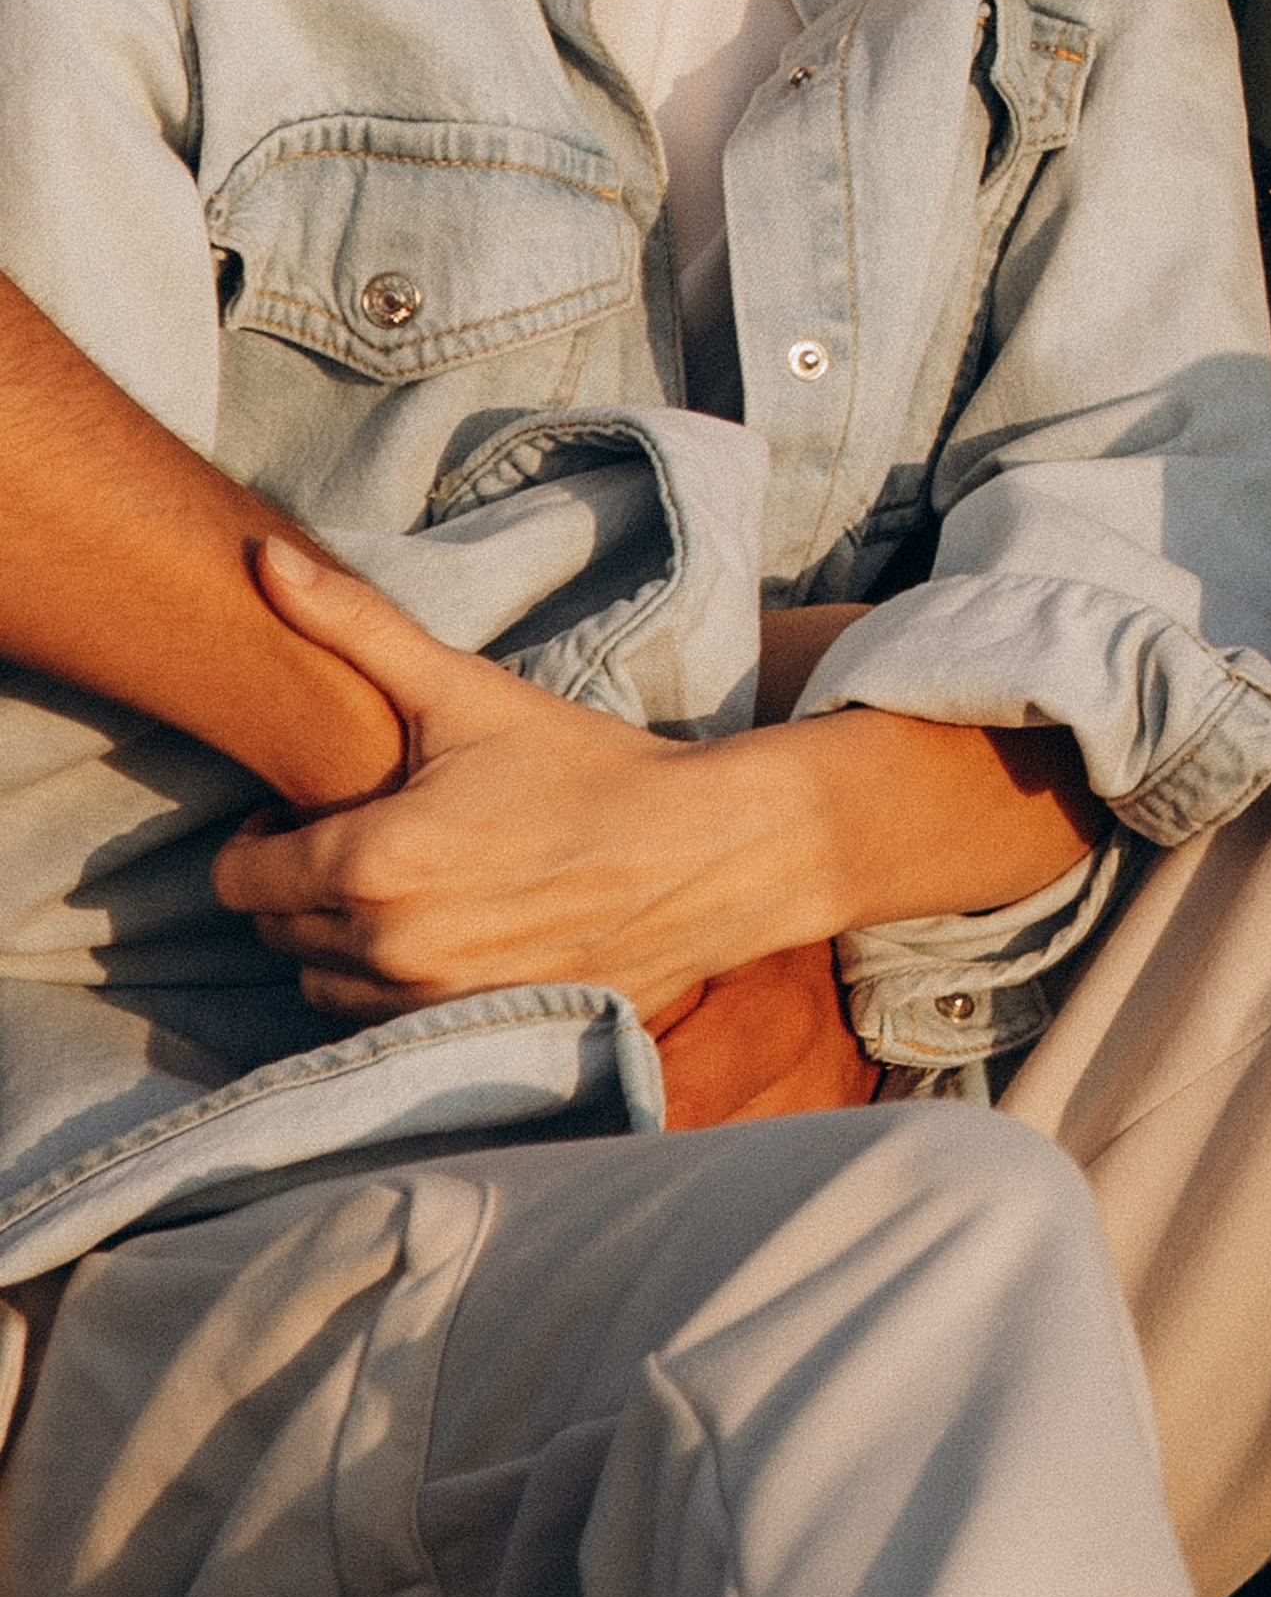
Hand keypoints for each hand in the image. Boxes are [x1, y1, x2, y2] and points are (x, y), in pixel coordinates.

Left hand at [212, 540, 837, 1023]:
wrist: (707, 850)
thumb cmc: (586, 765)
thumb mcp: (468, 689)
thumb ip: (356, 627)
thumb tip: (263, 559)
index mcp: (370, 863)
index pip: (238, 878)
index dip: (264, 835)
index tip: (315, 806)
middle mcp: (388, 949)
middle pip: (278, 932)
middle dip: (303, 884)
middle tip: (369, 833)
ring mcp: (433, 1007)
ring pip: (327, 985)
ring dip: (344, 941)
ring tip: (410, 882)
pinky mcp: (475, 1037)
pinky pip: (388, 1023)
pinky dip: (398, 984)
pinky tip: (452, 929)